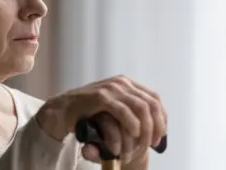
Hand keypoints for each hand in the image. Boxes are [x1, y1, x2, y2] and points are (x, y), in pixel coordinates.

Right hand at [35, 75, 167, 164]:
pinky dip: (132, 123)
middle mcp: (122, 83)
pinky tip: (134, 133)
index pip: (154, 98)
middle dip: (156, 125)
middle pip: (151, 103)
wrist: (63, 109)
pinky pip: (123, 111)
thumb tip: (153, 123)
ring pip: (141, 107)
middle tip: (154, 142)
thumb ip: (130, 110)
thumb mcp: (113, 108)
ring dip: (146, 127)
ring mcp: (111, 88)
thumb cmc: (89, 112)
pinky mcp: (101, 97)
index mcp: (127, 83)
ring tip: (144, 142)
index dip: (162, 117)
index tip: (161, 134)